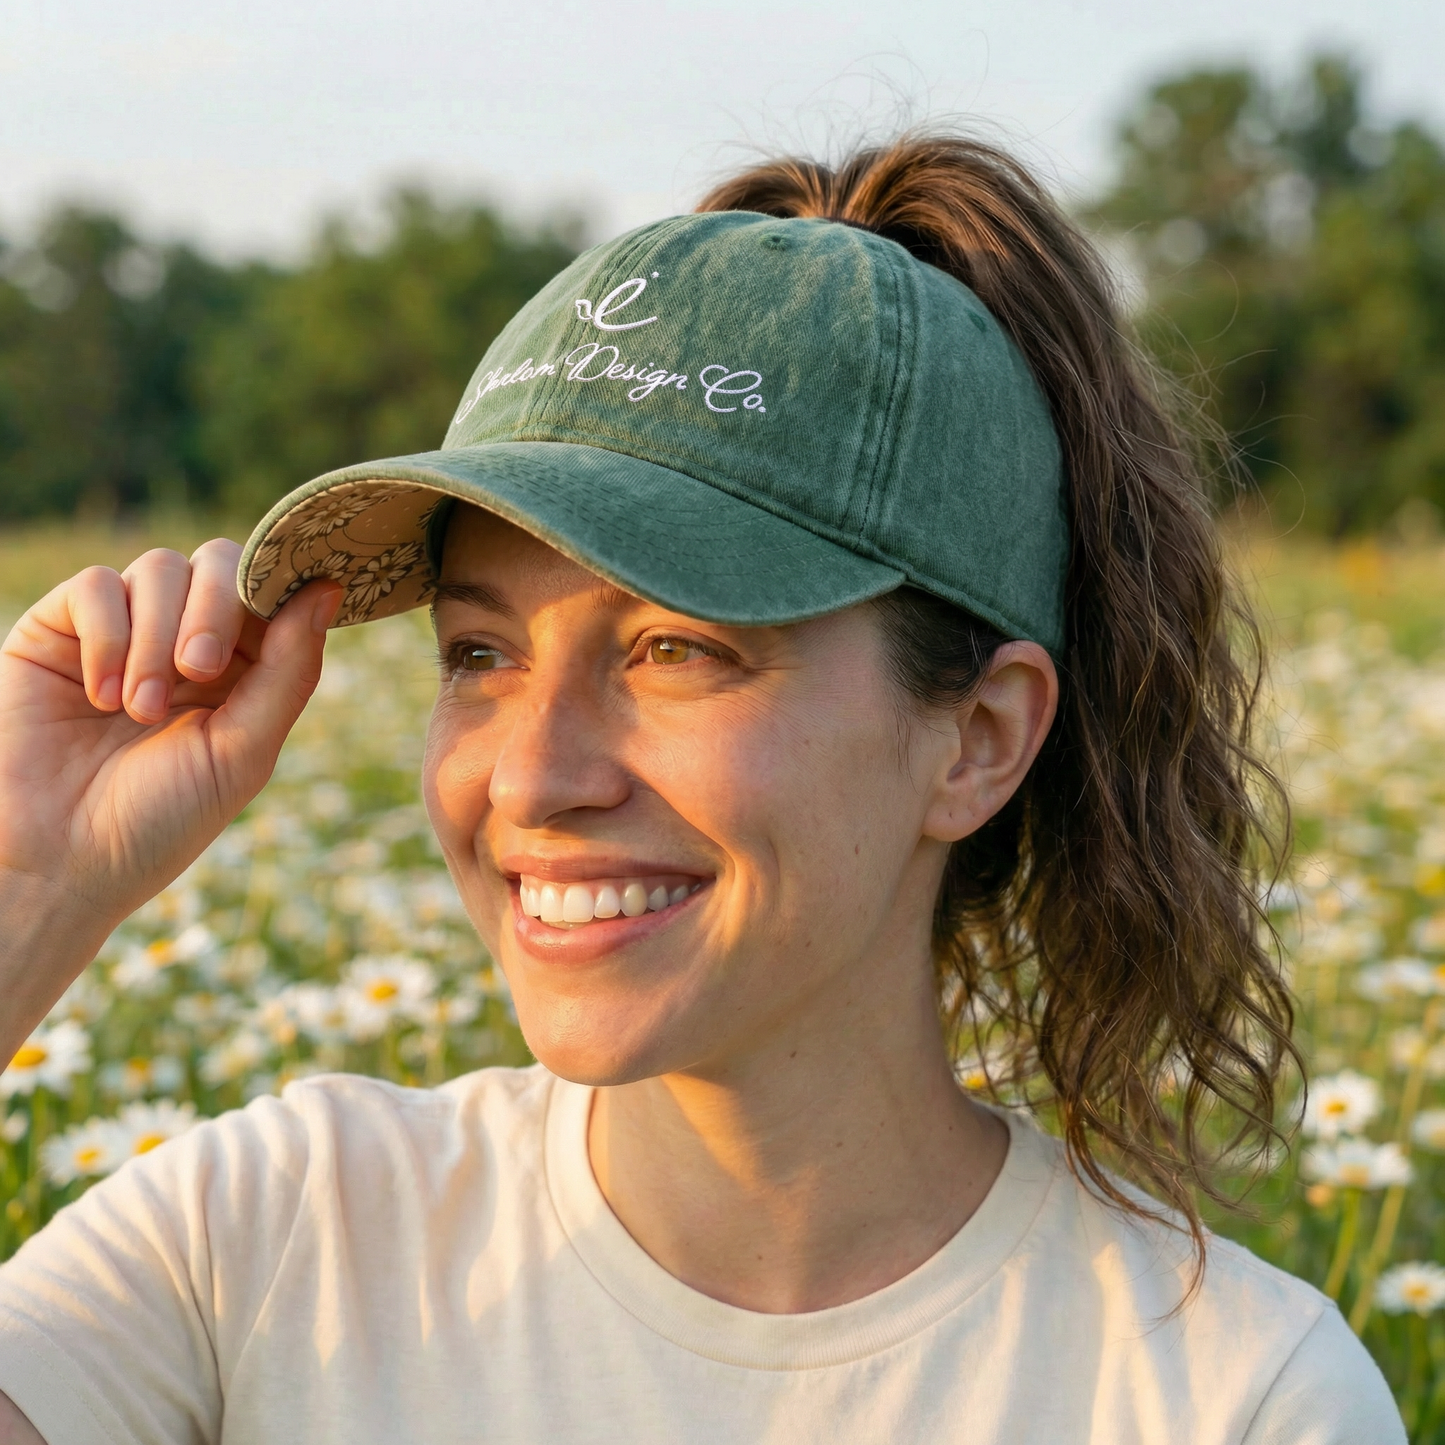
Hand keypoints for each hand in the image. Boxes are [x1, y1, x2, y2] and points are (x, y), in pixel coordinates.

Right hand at [0, 540, 340, 1058]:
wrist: (58, 862)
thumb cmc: (161, 819)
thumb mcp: (244, 750)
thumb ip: (290, 668)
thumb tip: (329, 587)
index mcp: (244, 666)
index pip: (272, 592)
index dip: (276, 593)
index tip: (271, 625)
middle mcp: (186, 638)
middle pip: (221, 563)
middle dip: (216, 608)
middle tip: (198, 670)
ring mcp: (124, 628)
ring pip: (161, 568)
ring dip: (157, 638)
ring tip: (141, 712)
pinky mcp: (60, 628)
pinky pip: (97, 585)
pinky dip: (107, 637)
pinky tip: (102, 697)